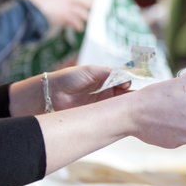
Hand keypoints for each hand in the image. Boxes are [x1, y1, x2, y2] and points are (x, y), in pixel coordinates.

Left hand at [8, 65, 129, 116]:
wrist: (47, 95)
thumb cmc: (66, 79)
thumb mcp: (90, 71)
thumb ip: (109, 73)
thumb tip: (126, 77)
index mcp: (103, 79)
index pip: (122, 81)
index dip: (128, 83)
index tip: (133, 86)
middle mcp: (103, 92)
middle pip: (123, 94)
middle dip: (131, 96)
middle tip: (138, 99)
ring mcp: (99, 104)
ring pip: (118, 105)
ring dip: (125, 105)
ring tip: (133, 106)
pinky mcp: (94, 114)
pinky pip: (108, 114)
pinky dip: (116, 114)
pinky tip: (122, 113)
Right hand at [23, 0, 90, 30]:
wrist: (32, 8)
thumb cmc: (32, 0)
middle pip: (84, 2)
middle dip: (88, 7)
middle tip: (91, 10)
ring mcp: (68, 7)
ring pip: (83, 13)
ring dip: (85, 18)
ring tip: (86, 22)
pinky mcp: (66, 17)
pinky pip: (77, 22)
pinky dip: (78, 26)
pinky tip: (79, 29)